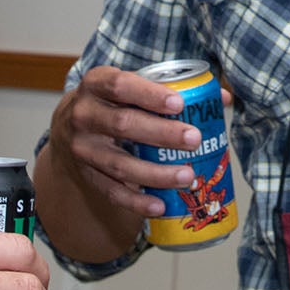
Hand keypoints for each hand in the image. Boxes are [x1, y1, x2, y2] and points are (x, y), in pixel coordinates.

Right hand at [46, 64, 203, 218]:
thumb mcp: (130, 85)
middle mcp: (83, 115)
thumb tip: (221, 97)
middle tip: (194, 139)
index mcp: (96, 83)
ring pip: (119, 163)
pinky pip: (111, 191)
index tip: (180, 103)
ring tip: (187, 176)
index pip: (120, 85)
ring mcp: (82, 148)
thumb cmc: (112, 102)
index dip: (150, 94)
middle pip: (123, 125)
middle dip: (161, 134)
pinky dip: (136, 202)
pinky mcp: (86, 175)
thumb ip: (170, 88)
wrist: (67, 127)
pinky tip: (160, 205)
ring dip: (155, 173)